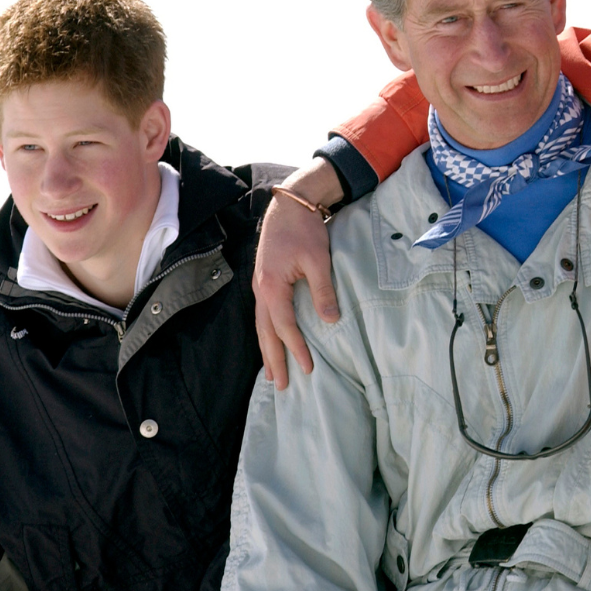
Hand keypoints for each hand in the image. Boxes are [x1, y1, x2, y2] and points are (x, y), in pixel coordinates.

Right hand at [254, 158, 343, 388]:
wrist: (289, 205)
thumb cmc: (305, 230)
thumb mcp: (318, 259)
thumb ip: (323, 290)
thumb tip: (330, 321)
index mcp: (272, 286)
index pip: (285, 326)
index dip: (296, 348)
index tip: (307, 368)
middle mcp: (260, 290)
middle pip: (266, 332)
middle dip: (274, 359)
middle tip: (281, 385)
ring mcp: (259, 286)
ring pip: (261, 326)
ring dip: (267, 350)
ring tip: (272, 373)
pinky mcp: (263, 282)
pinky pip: (263, 315)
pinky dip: (266, 333)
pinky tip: (271, 342)